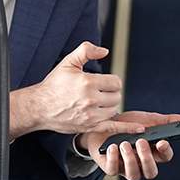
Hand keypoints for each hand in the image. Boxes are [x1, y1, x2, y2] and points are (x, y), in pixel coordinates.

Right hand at [23, 42, 143, 135]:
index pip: (115, 82)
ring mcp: (90, 115)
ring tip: (99, 102)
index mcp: (87, 83)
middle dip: (110, 93)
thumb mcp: (69, 62)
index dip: (111, 81)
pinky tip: (139, 128)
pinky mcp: (89, 127)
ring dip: (110, 105)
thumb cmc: (54, 85)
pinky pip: (113, 128)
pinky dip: (128, 129)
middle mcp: (90, 100)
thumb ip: (86, 51)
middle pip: (116, 96)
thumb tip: (104, 51)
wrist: (40, 107)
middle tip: (99, 92)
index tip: (103, 82)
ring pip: (114, 109)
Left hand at [80, 111, 179, 179]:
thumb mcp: (147, 119)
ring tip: (125, 144)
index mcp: (153, 151)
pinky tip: (112, 147)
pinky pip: (113, 171)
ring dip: (130, 160)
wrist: (102, 123)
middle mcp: (141, 163)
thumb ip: (167, 121)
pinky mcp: (110, 167)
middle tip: (141, 142)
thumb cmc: (127, 124)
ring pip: (133, 175)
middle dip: (147, 159)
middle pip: (151, 172)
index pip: (165, 157)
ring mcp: (125, 167)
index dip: (165, 151)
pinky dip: (113, 159)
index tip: (162, 141)